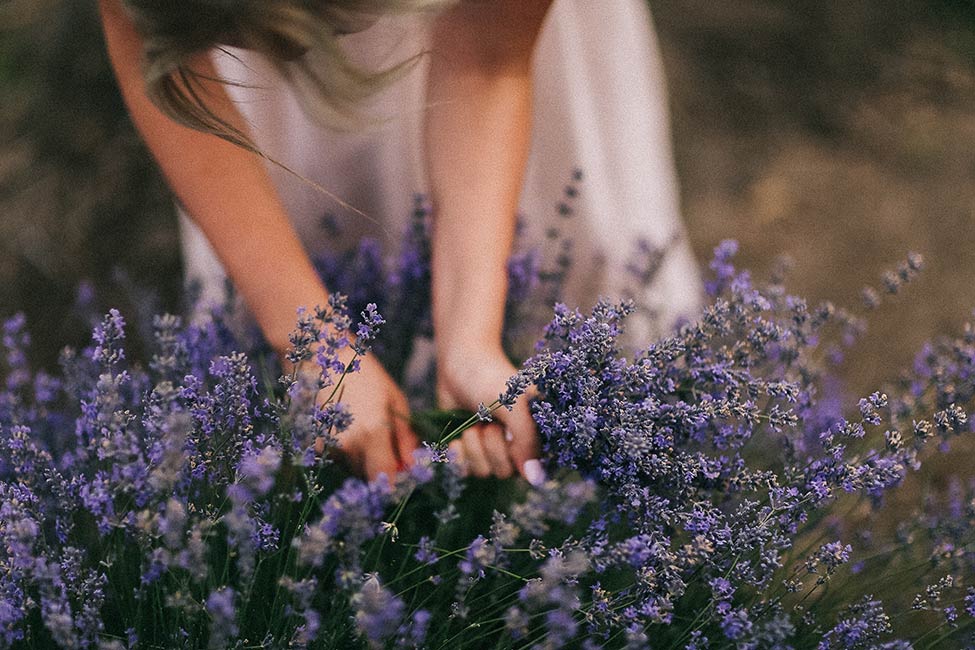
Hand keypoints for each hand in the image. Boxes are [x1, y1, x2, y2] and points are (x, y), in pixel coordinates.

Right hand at [315, 351, 417, 480]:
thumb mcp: (395, 401)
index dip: (396, 484)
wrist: (322, 358)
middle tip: (389, 449)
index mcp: (372, 432)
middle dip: (382, 471)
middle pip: (369, 478)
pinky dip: (348, 454)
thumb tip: (412, 466)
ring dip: (365, 462)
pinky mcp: (315, 445)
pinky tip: (350, 429)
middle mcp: (348, 445)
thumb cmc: (366, 375)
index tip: (404, 477)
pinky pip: (339, 461)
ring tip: (367, 431)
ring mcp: (328, 446)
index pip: (386, 479)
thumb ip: (405, 438)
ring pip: (353, 470)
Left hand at [437, 344, 539, 480]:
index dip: (518, 453)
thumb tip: (536, 480)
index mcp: (537, 435)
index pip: (534, 468)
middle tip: (488, 421)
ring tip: (474, 422)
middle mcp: (516, 446)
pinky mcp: (469, 451)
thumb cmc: (491, 379)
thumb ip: (527, 440)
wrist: (460, 362)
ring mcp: (491, 449)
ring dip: (474, 446)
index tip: (508, 431)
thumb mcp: (514, 405)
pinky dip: (458, 453)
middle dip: (492, 445)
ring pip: (484, 472)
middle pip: (506, 472)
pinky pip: (464, 470)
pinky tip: (459, 435)